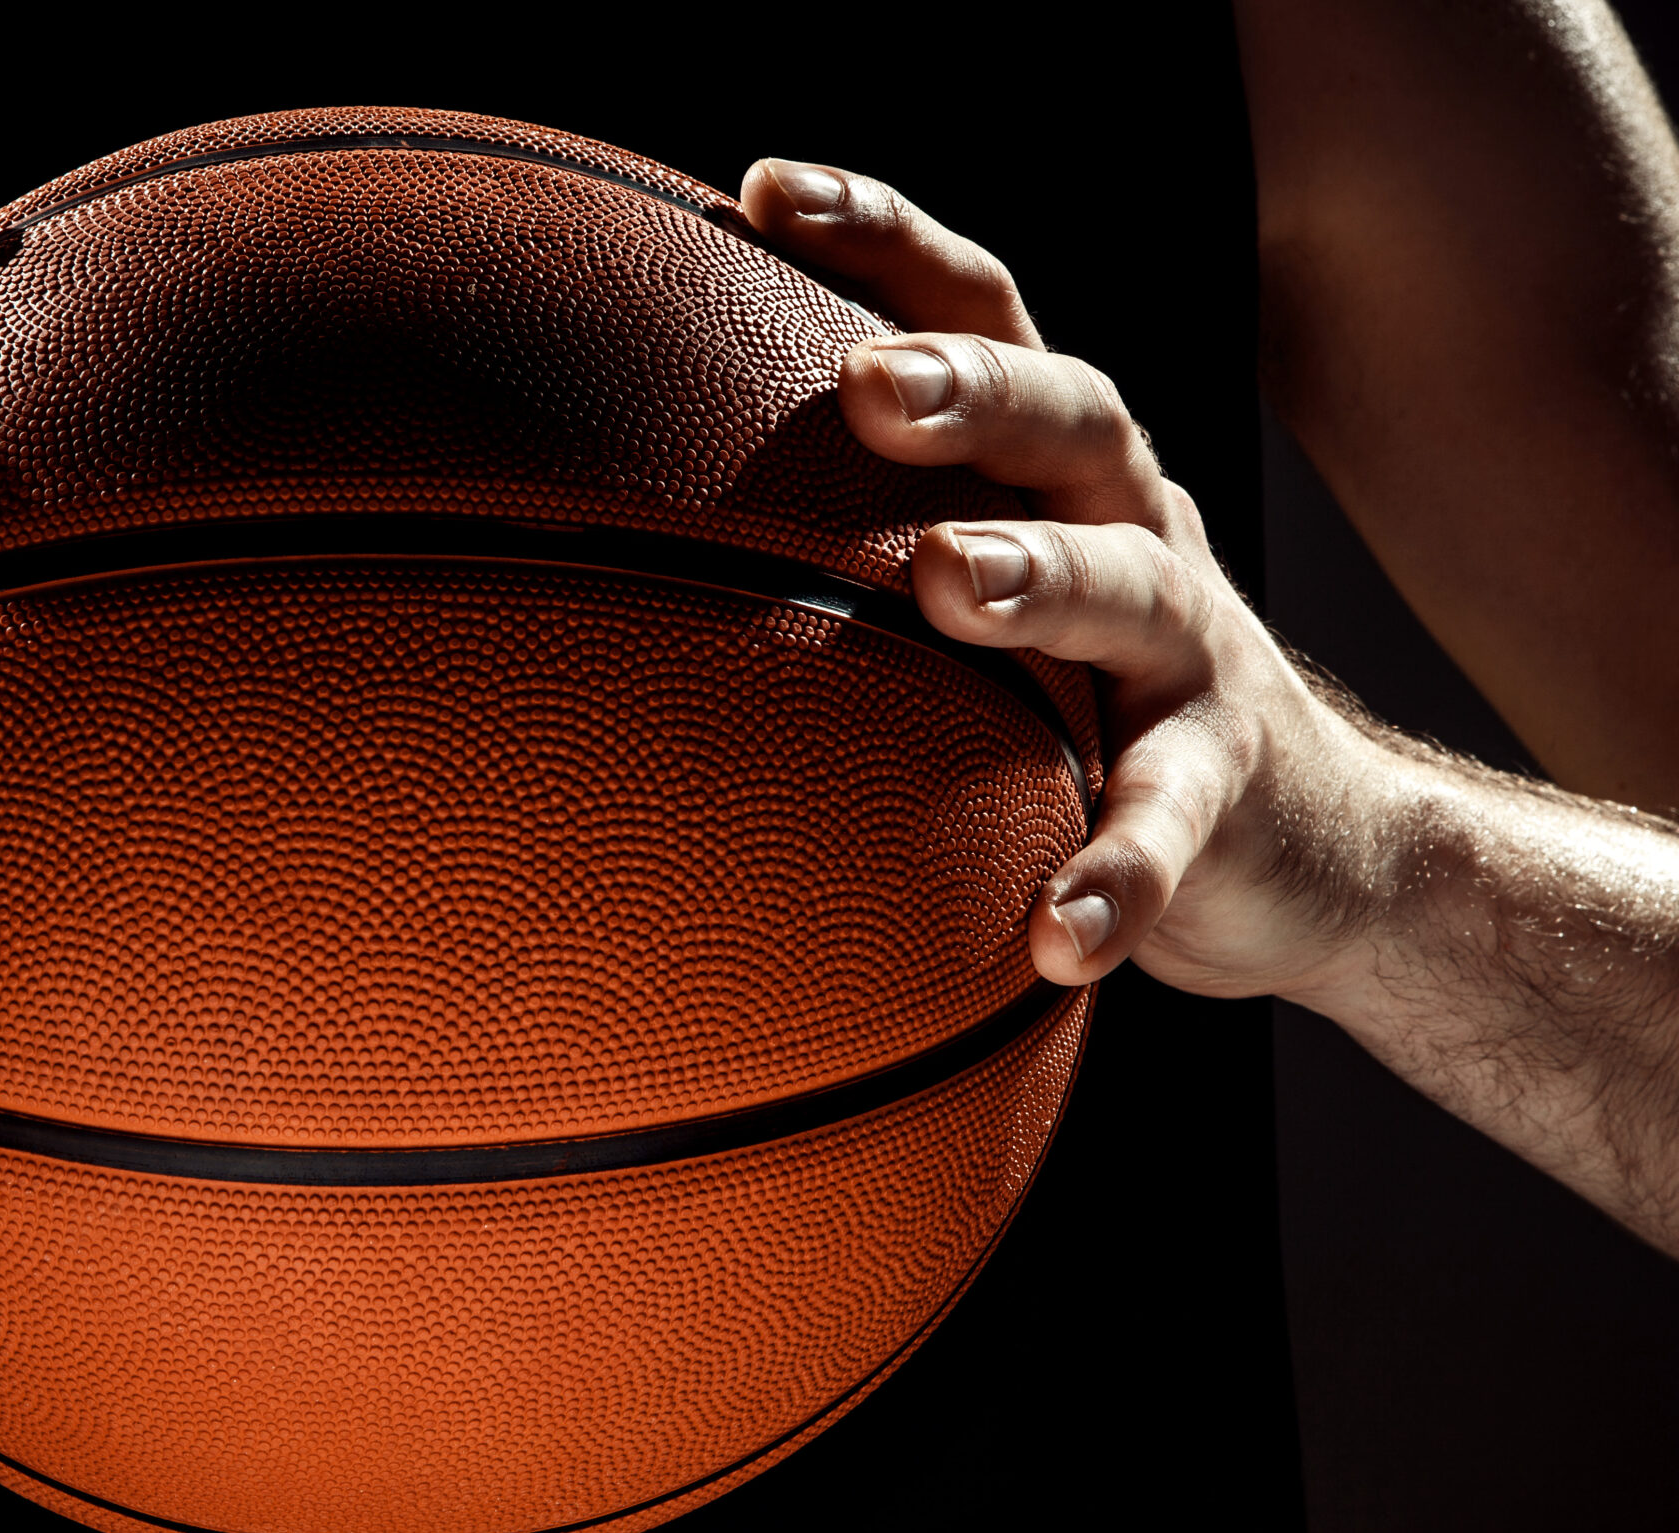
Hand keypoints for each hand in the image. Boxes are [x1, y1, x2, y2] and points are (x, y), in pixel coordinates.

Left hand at [741, 158, 1387, 1006]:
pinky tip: (1054, 934)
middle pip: (1072, 416)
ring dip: (1044, 577)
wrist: (1314, 843)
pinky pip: (1172, 822)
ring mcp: (1193, 656)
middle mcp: (1135, 527)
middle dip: (971, 389)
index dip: (887, 240)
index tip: (764, 192)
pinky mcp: (1229, 792)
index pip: (982, 315)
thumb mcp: (995, 595)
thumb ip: (864, 543)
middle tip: (864, 384)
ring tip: (954, 583)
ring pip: (1135, 590)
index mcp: (1060, 468)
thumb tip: (624, 532)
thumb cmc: (1088, 694)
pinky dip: (1118, 870)